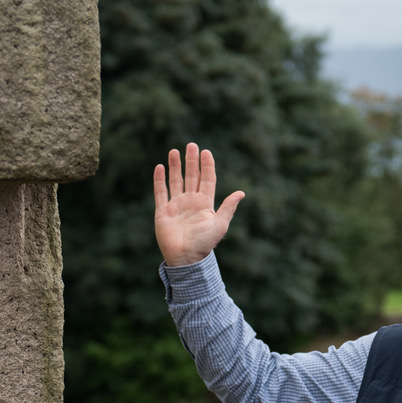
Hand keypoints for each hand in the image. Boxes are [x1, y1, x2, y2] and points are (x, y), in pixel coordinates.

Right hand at [153, 143, 244, 265]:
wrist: (186, 258)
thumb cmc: (205, 243)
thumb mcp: (220, 224)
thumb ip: (228, 207)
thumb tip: (242, 193)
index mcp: (205, 203)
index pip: (206, 179)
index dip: (206, 166)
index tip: (206, 152)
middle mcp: (191, 201)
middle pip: (191, 176)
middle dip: (191, 161)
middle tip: (191, 145)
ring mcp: (176, 205)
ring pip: (176, 181)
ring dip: (175, 166)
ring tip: (174, 151)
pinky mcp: (163, 211)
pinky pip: (160, 192)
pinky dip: (160, 180)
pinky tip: (160, 167)